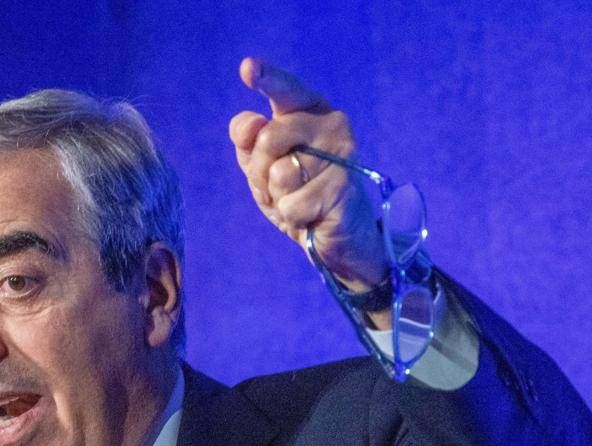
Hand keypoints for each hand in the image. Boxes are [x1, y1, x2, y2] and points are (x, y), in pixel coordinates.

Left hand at [229, 56, 386, 291]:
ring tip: (298, 199)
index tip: (247, 67)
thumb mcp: (262, 166)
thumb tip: (249, 123)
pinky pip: (292, 205)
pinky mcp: (344, 187)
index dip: (267, 78)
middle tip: (277, 186)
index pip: (286, 90)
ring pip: (279, 175)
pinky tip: (311, 215)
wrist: (334, 232)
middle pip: (268, 139)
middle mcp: (331, 123)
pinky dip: (293, 217)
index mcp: (308, 110)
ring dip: (278, 197)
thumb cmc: (296, 190)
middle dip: (260, 172)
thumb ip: (248, 141)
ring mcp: (341, 154)